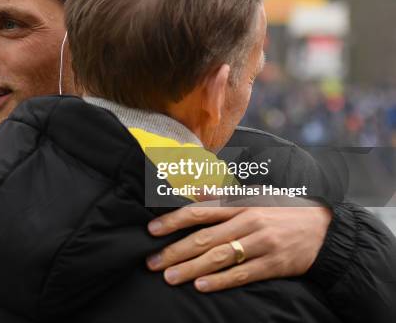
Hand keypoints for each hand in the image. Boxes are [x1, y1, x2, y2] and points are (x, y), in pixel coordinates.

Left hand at [146, 203, 331, 291]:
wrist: (326, 229)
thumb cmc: (283, 211)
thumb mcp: (255, 196)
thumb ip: (222, 196)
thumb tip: (192, 190)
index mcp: (240, 204)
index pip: (199, 211)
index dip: (173, 220)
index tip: (151, 230)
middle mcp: (248, 221)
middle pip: (204, 237)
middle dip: (174, 251)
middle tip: (152, 262)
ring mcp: (261, 243)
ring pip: (219, 257)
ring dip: (191, 268)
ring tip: (170, 277)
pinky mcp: (274, 264)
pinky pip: (242, 274)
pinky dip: (221, 281)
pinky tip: (202, 286)